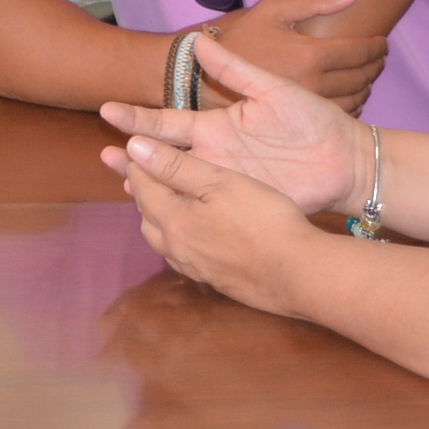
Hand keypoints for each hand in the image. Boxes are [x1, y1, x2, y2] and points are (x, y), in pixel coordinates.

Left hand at [99, 130, 319, 315]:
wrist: (298, 273)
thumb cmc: (263, 220)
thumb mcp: (219, 181)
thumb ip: (175, 165)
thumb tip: (134, 148)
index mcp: (172, 219)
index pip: (142, 186)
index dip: (136, 164)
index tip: (130, 148)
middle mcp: (175, 248)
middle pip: (148, 215)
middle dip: (143, 191)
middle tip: (142, 173)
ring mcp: (195, 268)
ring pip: (162, 239)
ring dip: (158, 217)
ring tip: (163, 202)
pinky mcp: (214, 280)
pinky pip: (183, 256)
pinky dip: (178, 238)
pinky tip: (192, 235)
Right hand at [101, 31, 367, 214]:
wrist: (344, 157)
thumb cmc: (311, 119)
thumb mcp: (271, 89)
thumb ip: (235, 69)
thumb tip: (199, 40)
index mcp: (214, 126)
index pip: (166, 122)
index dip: (137, 117)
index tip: (107, 109)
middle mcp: (211, 155)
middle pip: (162, 157)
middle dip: (132, 155)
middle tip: (103, 154)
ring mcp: (224, 183)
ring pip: (178, 186)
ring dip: (151, 186)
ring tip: (123, 184)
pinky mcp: (240, 205)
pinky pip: (206, 210)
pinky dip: (183, 212)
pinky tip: (161, 215)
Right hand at [205, 0, 386, 111]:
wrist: (206, 79)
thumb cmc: (240, 40)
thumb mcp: (273, 11)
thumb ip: (314, 0)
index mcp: (309, 55)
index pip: (360, 52)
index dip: (377, 47)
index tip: (382, 44)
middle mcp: (314, 84)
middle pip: (362, 77)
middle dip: (376, 66)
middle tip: (378, 59)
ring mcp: (308, 107)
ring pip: (355, 98)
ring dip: (366, 86)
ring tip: (366, 76)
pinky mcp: (301, 122)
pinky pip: (339, 114)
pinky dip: (352, 104)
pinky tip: (349, 95)